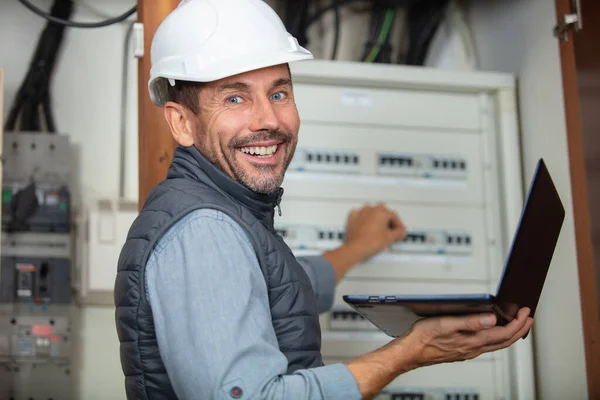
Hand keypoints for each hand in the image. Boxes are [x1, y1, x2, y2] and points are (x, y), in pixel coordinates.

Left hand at [344, 203, 406, 260]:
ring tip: (380, 229)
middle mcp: (370, 209)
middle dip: (388, 220)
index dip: (399, 224)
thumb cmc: (370, 242)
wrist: (355, 248)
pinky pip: (359, 215)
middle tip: (391, 230)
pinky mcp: (352, 219)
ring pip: (371, 212)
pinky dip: (364, 219)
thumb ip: (398, 233)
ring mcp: (360, 213)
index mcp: (380, 211)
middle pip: (383, 212)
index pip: (394, 215)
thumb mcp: (390, 238)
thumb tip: (400, 232)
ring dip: (376, 219)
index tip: (400, 230)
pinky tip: (366, 225)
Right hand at [402, 308, 533, 367]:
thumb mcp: (447, 323)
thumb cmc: (424, 337)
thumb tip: (492, 319)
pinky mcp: (462, 351)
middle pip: (504, 341)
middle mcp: (474, 348)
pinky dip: (496, 338)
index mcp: (473, 340)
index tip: (526, 312)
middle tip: (528, 318)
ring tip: (516, 325)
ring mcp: (468, 351)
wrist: (411, 352)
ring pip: (497, 344)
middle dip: (519, 329)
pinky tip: (492, 332)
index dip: (518, 323)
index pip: (503, 332)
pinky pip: (487, 346)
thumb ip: (471, 322)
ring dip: (509, 334)